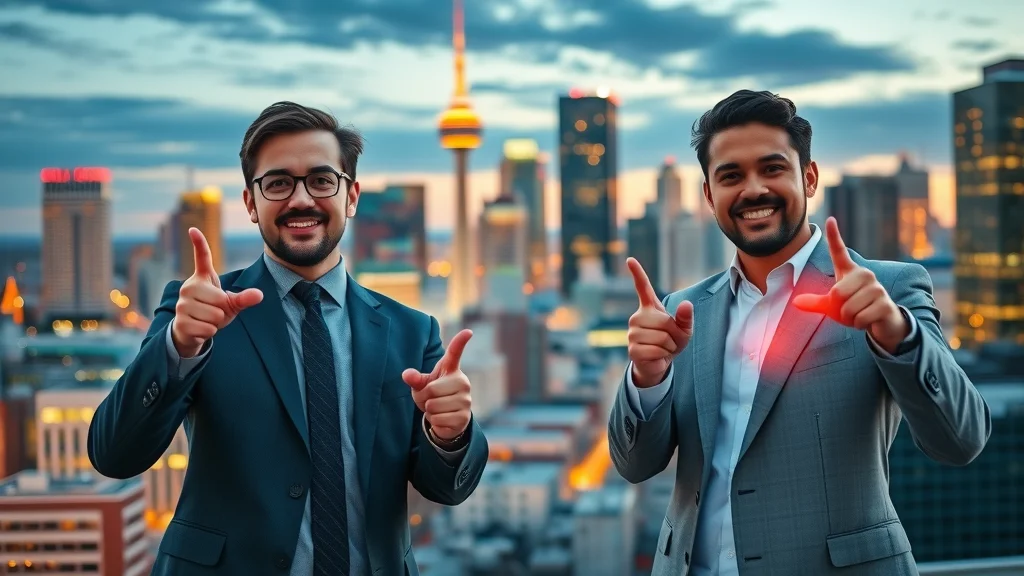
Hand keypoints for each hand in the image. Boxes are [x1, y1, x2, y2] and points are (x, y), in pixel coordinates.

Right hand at [171, 228, 262, 357]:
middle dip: (222, 311)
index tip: (193, 229)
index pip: (202, 258)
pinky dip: (210, 333)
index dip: (199, 243)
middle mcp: (188, 287)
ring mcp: (182, 304)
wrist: (191, 331)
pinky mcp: (180, 322)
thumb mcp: (230, 304)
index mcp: (202, 279)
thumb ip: (243, 298)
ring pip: (214, 316)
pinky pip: (207, 329)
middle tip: (213, 312)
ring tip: (206, 320)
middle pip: (220, 300)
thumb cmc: (212, 312)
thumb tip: (259, 295)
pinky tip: (200, 329)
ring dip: (216, 323)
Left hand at [402, 329, 473, 440]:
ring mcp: (466, 400)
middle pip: (432, 390)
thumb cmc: (434, 396)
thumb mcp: (422, 385)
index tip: (468, 331)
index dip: (460, 341)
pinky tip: (442, 419)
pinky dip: (434, 422)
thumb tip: (406, 374)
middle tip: (430, 400)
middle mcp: (462, 382)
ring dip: (429, 411)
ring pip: (433, 406)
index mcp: (452, 370)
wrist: (447, 419)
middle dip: (424, 398)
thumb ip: (415, 379)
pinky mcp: (464, 417)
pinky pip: (438, 419)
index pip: (455, 353)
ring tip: (437, 409)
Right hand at [626, 258, 693, 387]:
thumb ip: (686, 317)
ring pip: (662, 337)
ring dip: (670, 347)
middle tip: (670, 341)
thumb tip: (686, 304)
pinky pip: (656, 350)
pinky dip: (663, 356)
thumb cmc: (670, 342)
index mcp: (649, 308)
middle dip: (674, 334)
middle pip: (664, 322)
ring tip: (663, 348)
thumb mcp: (684, 330)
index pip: (643, 288)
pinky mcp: (632, 349)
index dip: (637, 273)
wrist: (658, 364)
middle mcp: (637, 317)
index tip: (630, 259)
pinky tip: (657, 356)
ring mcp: (632, 333)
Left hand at [792, 217, 908, 352]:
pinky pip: (860, 318)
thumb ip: (816, 303)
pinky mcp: (885, 303)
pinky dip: (859, 324)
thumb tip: (795, 303)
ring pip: (848, 308)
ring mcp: (877, 288)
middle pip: (836, 294)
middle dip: (838, 310)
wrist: (882, 322)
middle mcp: (864, 274)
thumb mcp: (833, 306)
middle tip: (849, 311)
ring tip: (859, 314)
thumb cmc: (855, 309)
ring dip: (849, 319)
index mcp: (850, 271)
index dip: (834, 236)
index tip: (829, 219)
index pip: (839, 251)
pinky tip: (869, 320)